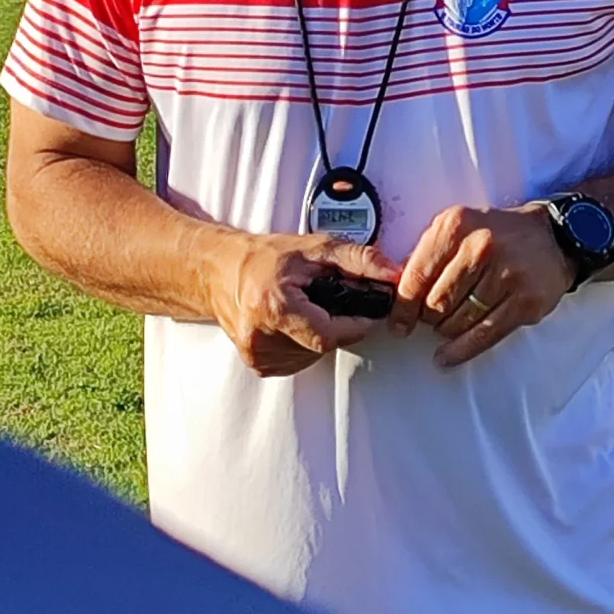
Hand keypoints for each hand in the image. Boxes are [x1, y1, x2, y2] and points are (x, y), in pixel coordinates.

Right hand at [206, 230, 399, 378]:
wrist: (221, 271)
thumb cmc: (265, 257)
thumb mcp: (315, 248)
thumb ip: (358, 260)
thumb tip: (392, 273)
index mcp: (274, 307)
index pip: (328, 335)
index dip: (353, 325)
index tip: (366, 313)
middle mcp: (261, 336)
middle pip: (322, 346)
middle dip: (336, 325)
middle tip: (330, 302)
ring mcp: (257, 354)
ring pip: (312, 356)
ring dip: (320, 336)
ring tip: (308, 308)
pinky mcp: (257, 364)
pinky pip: (297, 361)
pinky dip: (304, 344)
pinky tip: (295, 323)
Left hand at [392, 204, 573, 369]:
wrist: (551, 237)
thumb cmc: (498, 234)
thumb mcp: (458, 227)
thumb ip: (428, 254)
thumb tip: (399, 295)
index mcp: (457, 225)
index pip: (417, 275)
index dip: (403, 305)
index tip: (398, 322)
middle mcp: (481, 247)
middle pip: (436, 303)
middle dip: (427, 317)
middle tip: (430, 317)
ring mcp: (506, 276)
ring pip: (457, 322)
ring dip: (446, 330)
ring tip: (450, 322)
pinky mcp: (524, 302)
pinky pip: (483, 335)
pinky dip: (461, 350)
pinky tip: (447, 356)